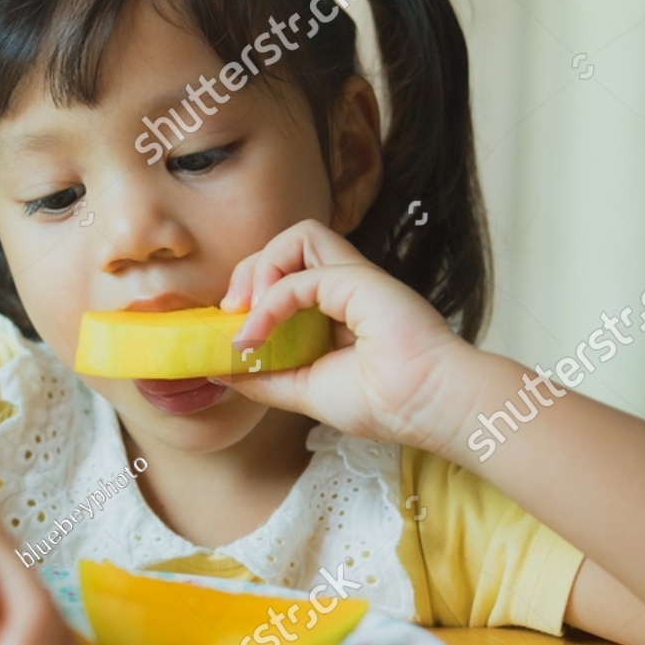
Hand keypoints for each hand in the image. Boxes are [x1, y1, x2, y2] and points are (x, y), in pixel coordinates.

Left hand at [217, 219, 475, 450]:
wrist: (425, 409)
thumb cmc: (380, 403)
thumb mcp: (301, 391)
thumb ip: (262, 378)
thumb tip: (219, 367)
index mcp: (334, 307)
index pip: (285, 271)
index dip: (250, 290)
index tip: (232, 332)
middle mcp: (343, 285)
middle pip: (285, 246)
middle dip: (247, 272)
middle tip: (230, 313)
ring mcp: (354, 278)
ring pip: (297, 236)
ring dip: (260, 269)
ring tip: (245, 312)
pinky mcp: (358, 279)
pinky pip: (299, 273)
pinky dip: (268, 301)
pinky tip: (257, 332)